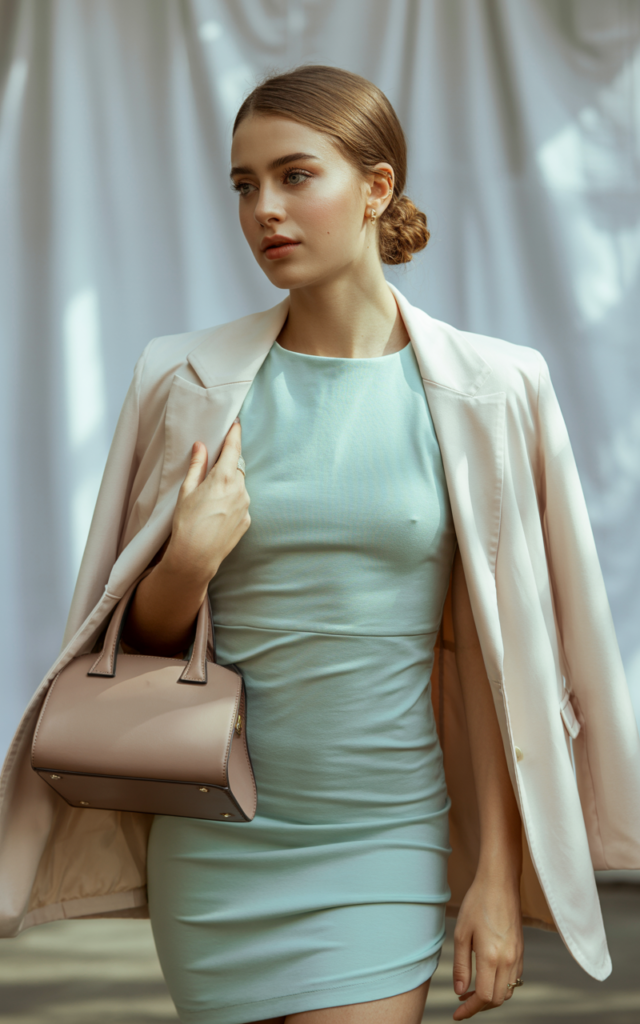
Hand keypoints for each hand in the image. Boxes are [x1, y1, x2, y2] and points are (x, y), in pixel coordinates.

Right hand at [163, 420, 249, 585]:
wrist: (196, 557)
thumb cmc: (187, 523)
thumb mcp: (186, 490)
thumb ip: (197, 465)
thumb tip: (201, 446)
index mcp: (223, 478)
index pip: (233, 449)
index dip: (234, 434)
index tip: (236, 424)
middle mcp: (240, 489)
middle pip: (235, 469)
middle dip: (225, 467)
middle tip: (209, 476)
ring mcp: (246, 506)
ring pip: (238, 487)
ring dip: (228, 488)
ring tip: (209, 503)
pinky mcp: (247, 520)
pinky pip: (240, 504)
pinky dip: (231, 504)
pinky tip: (216, 515)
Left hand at [452, 874, 522, 1019]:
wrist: (500, 883)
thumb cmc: (477, 903)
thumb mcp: (461, 934)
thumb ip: (460, 965)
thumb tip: (459, 991)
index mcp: (491, 957)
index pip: (483, 996)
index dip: (469, 1010)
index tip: (457, 1014)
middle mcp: (508, 960)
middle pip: (496, 999)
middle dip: (479, 1006)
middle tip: (462, 1001)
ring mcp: (517, 956)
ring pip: (507, 991)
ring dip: (490, 997)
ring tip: (472, 990)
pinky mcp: (521, 951)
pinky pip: (514, 979)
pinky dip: (500, 985)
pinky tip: (487, 977)